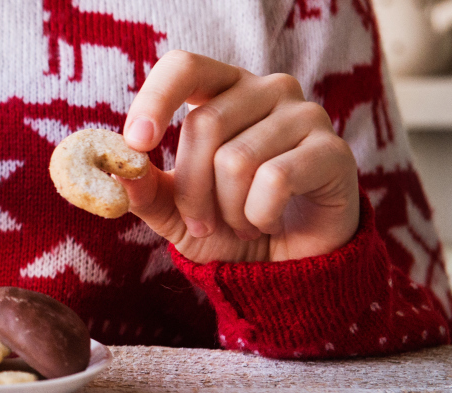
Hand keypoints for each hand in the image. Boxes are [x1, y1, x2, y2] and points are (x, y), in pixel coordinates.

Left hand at [119, 50, 358, 262]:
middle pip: (205, 124)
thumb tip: (117, 169)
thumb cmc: (228, 227)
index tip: (136, 142)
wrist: (288, 267)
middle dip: (192, 190)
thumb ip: (145, 189)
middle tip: (203, 222)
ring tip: (244, 223)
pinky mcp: (334, 151)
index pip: (184, 66)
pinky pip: (276, 180)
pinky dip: (260, 216)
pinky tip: (271, 223)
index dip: (155, 99)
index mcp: (222, 91)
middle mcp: (267, 89)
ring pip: (237, 159)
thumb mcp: (175, 212)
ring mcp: (305, 115)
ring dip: (229, 211)